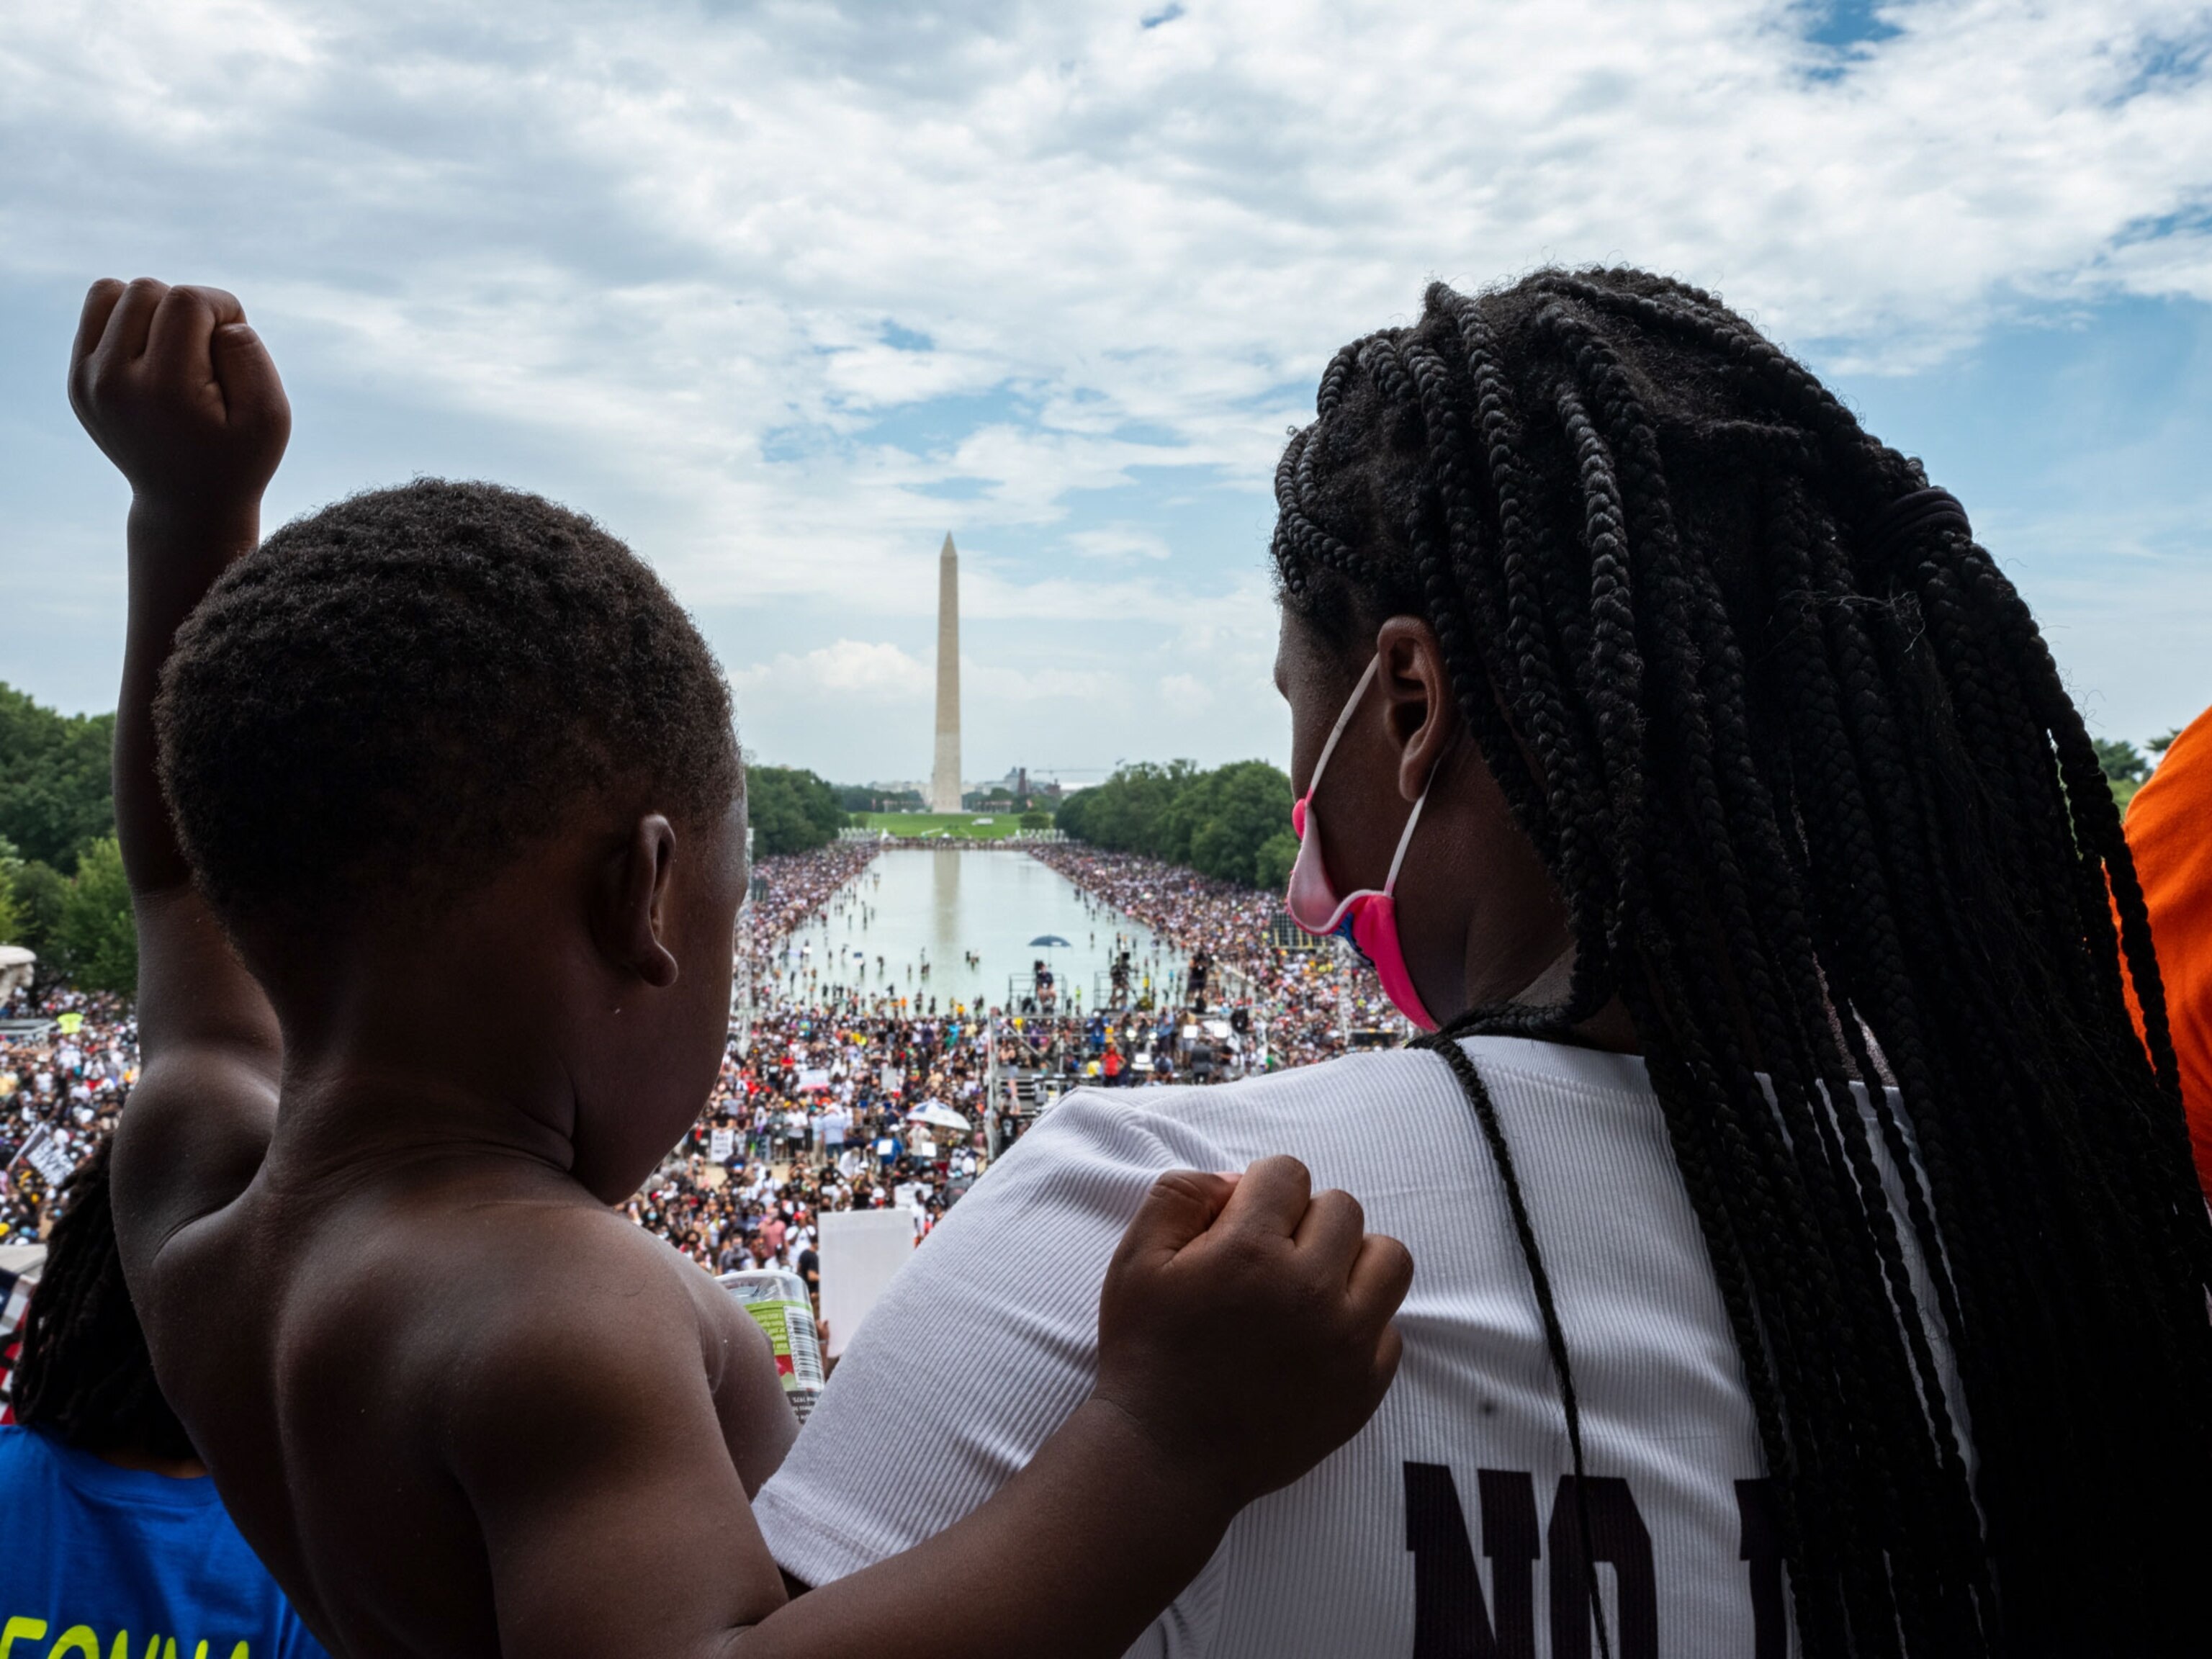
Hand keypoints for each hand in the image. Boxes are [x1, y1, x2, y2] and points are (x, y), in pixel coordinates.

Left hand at [69, 278, 289, 530]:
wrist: (187, 506)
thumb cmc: (238, 459)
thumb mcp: (270, 417)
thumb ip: (249, 356)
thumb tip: (217, 318)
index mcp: (164, 390)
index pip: (186, 301)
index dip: (223, 307)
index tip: (234, 341)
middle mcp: (113, 381)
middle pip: (148, 289)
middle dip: (189, 308)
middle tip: (208, 353)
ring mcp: (87, 380)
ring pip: (115, 292)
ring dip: (155, 307)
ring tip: (178, 348)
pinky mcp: (77, 379)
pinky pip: (98, 311)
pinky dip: (129, 318)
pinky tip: (154, 354)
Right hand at [1093, 1156, 1411, 1512]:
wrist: (1166, 1457)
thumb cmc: (1145, 1354)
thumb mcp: (1135, 1260)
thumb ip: (1180, 1196)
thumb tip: (1238, 1181)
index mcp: (1250, 1250)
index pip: (1289, 1173)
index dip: (1260, 1192)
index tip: (1240, 1227)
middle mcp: (1309, 1289)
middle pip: (1343, 1207)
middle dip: (1304, 1221)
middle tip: (1270, 1260)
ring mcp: (1346, 1341)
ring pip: (1388, 1258)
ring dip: (1352, 1261)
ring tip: (1313, 1287)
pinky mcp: (1365, 1387)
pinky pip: (1391, 1328)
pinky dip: (1361, 1325)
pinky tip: (1317, 1340)